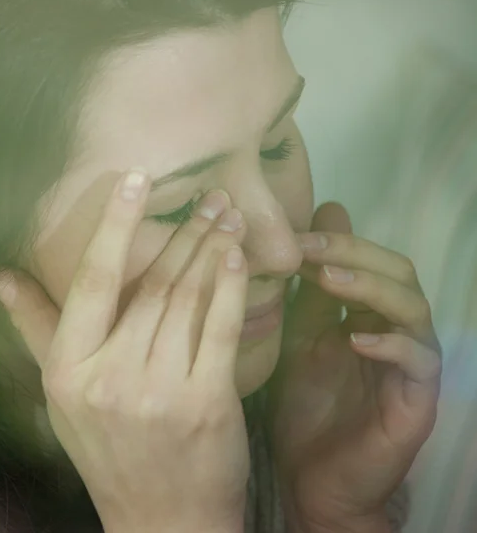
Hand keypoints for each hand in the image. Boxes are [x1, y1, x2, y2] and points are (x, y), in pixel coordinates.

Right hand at [0, 172, 249, 532]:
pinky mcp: (206, 404)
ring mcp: (160, 391)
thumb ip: (32, 327)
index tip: (135, 179)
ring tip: (229, 216)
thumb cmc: (106, 448)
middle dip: (185, 232)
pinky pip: (221, 329)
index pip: (92, 281)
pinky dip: (231, 287)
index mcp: (69, 368)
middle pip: (152, 284)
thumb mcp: (59, 392)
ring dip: (211, 250)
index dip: (114, 225)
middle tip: (211, 196)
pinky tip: (238, 256)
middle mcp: (110, 376)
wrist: (161, 518)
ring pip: (188, 299)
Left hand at [269, 202, 440, 531]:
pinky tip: (357, 339)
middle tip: (308, 247)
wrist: (310, 476)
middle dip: (352, 253)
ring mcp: (410, 364)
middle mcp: (395, 330)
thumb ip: (306, 295)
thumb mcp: (297, 340)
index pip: (367, 259)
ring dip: (371, 287)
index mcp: (366, 313)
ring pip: (412, 308)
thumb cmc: (303, 405)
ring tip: (328, 278)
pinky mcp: (417, 400)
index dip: (333, 242)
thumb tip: (304, 237)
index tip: (290, 234)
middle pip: (395, 272)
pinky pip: (419, 362)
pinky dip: (391, 345)